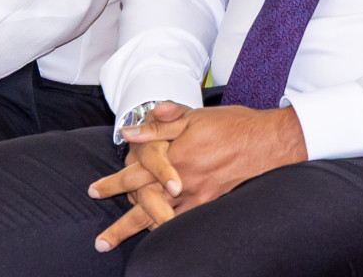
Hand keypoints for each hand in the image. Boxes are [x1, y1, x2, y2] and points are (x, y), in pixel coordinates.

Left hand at [89, 103, 306, 250]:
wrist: (268, 141)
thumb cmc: (231, 124)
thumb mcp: (193, 116)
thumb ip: (160, 123)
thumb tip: (130, 131)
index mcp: (174, 157)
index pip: (135, 174)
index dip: (113, 184)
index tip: (94, 191)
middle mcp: (183, 182)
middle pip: (144, 207)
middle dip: (122, 226)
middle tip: (101, 241)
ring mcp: (200, 196)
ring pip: (163, 220)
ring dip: (141, 232)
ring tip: (121, 245)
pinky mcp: (213, 204)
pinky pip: (186, 223)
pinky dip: (169, 230)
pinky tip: (159, 237)